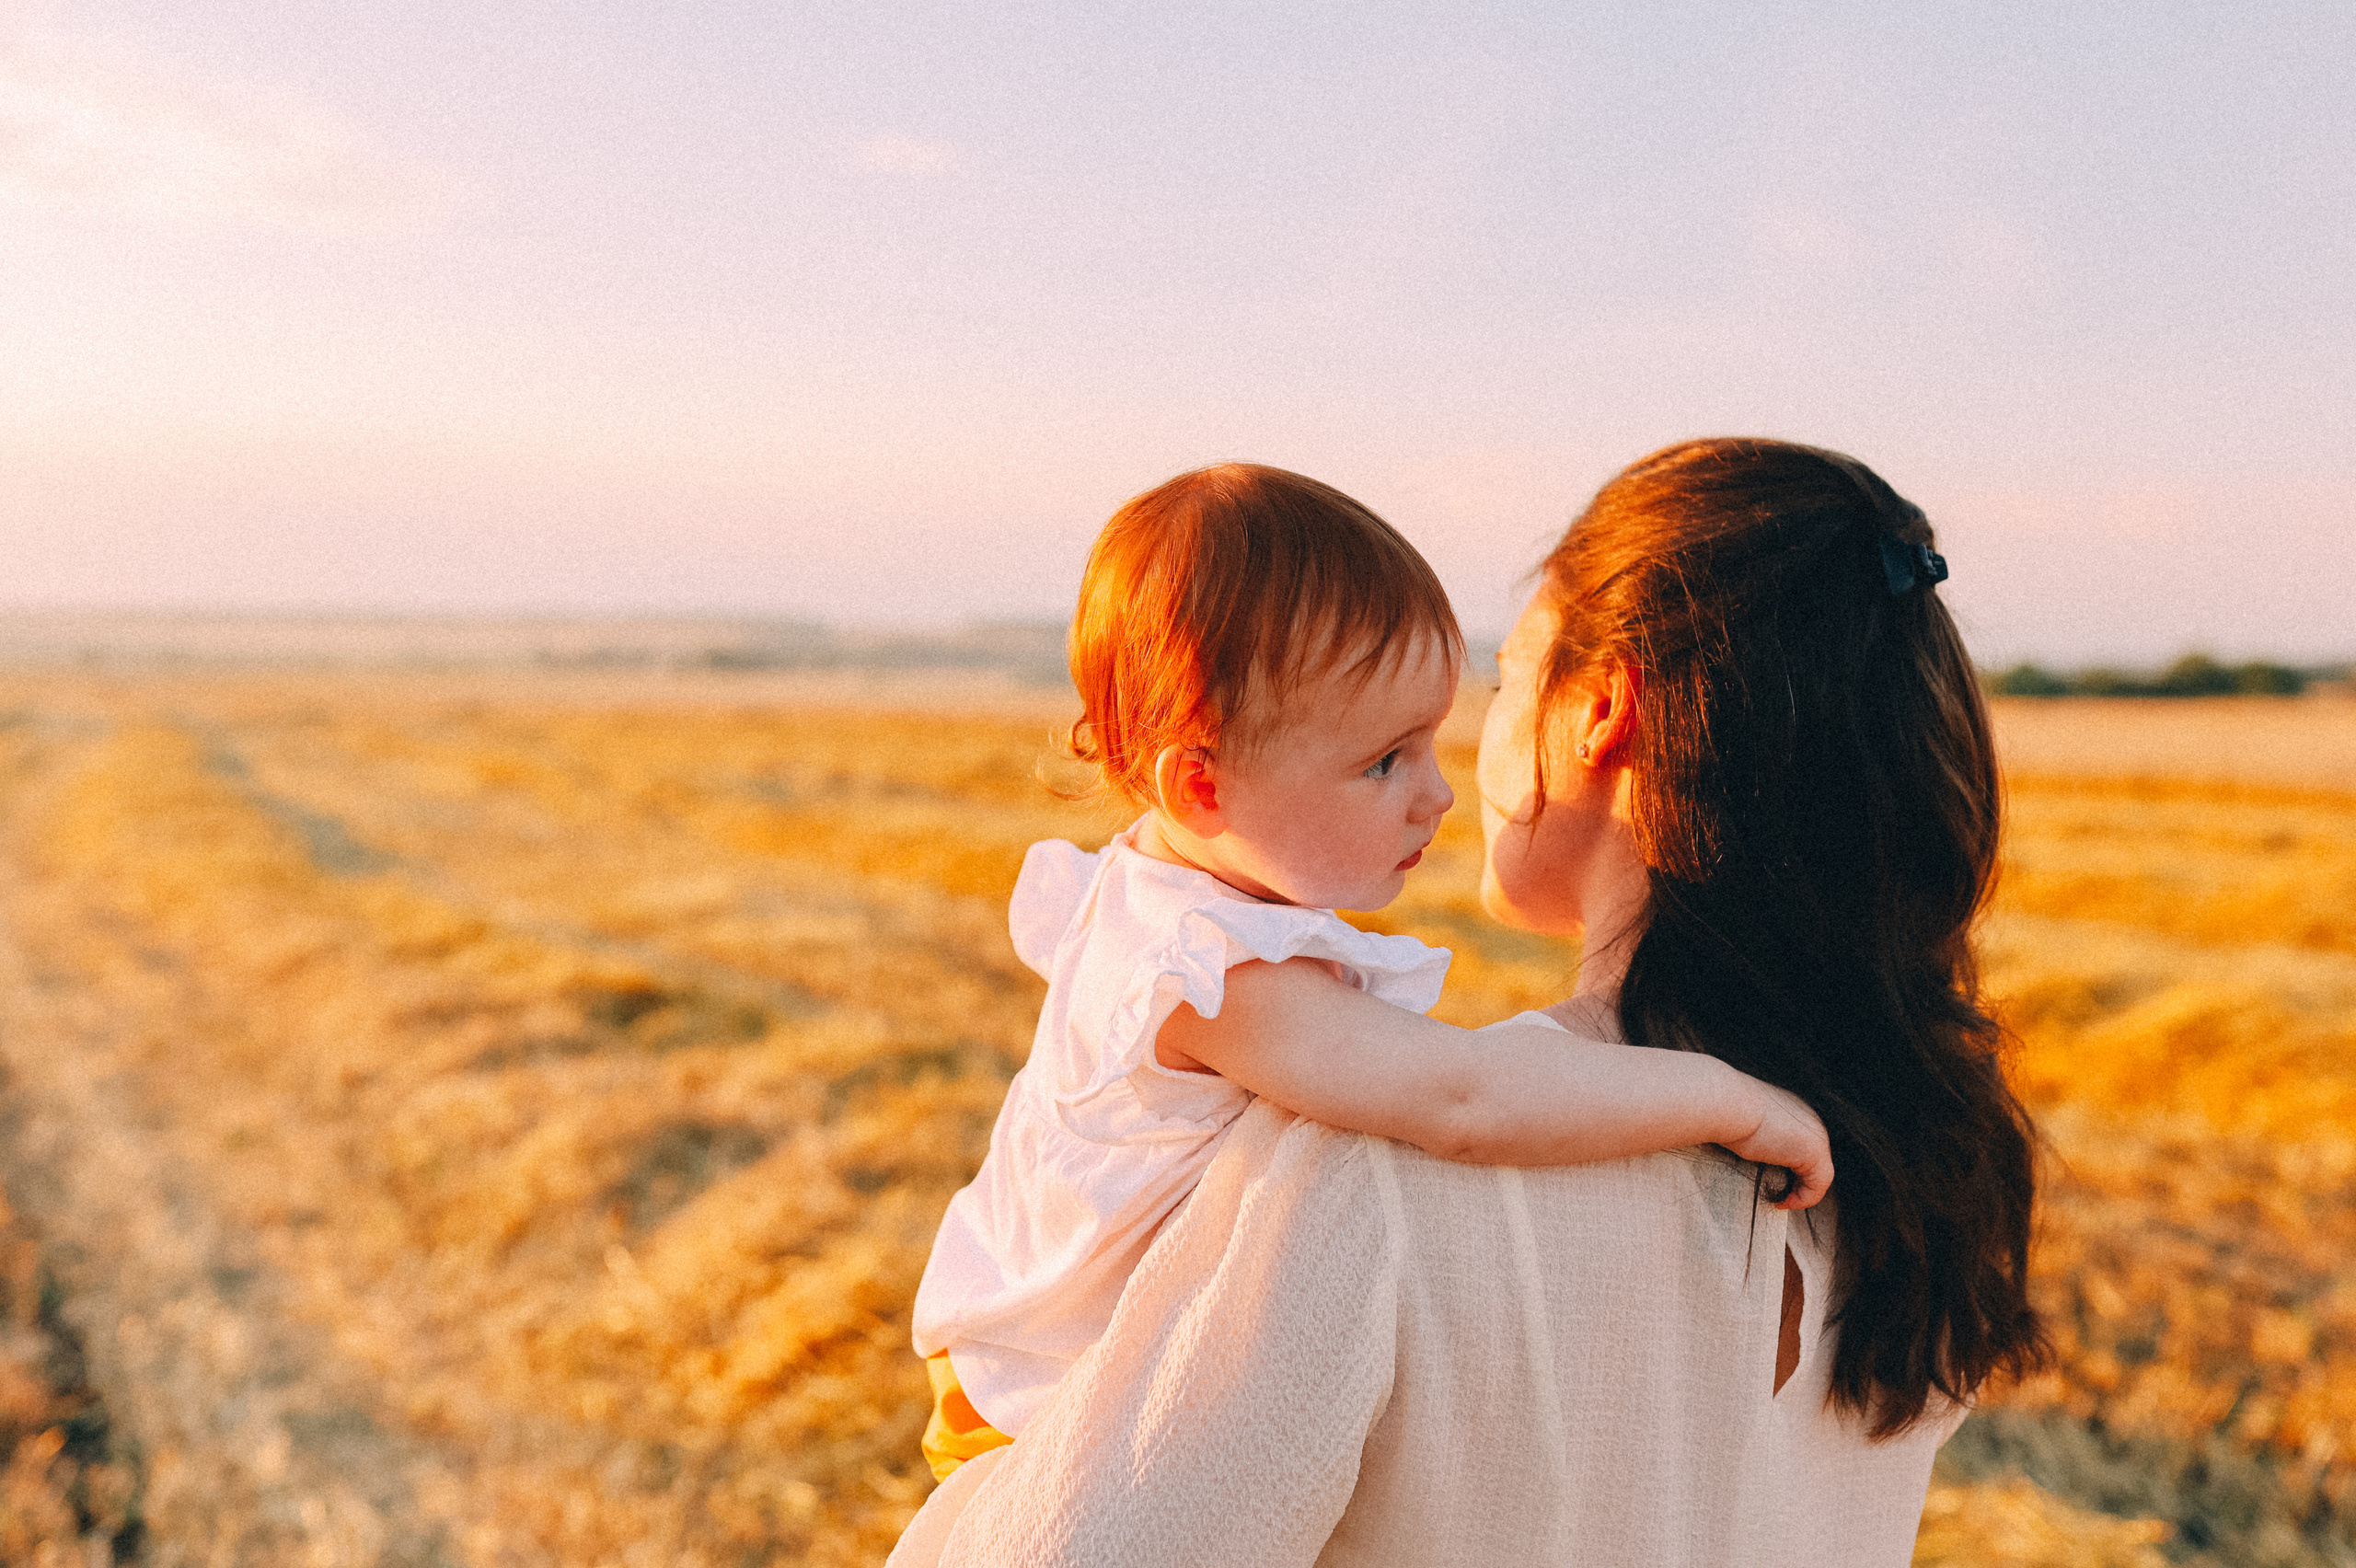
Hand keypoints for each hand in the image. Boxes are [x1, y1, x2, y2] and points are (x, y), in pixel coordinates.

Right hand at [1723, 1077, 1831, 1208]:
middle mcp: (1812, 1121)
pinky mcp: (1815, 1152)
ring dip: (1800, 1193)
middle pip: (1814, 1161)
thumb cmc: (1729, 1112)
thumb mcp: (1749, 1123)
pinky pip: (1818, 1185)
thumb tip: (1760, 1152)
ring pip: (1819, 1174)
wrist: (1728, 1105)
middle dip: (1798, 1181)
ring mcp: (1817, 1135)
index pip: (1803, 1146)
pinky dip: (1802, 1199)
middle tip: (1779, 1194)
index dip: (1791, 1168)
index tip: (1773, 1179)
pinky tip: (1782, 1201)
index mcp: (1797, 1111)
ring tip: (1781, 1200)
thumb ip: (1763, 1135)